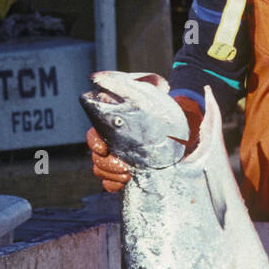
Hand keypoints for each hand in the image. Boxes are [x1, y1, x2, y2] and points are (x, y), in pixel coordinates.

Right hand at [87, 95, 202, 193]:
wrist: (175, 130)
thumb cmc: (162, 109)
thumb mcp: (158, 93)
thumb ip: (152, 84)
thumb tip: (157, 83)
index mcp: (112, 125)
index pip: (93, 136)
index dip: (95, 143)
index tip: (104, 149)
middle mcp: (111, 142)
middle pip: (95, 156)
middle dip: (106, 164)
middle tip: (124, 166)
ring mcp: (117, 157)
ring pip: (100, 170)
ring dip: (110, 175)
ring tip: (128, 175)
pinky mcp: (124, 172)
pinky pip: (109, 183)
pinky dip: (112, 185)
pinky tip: (123, 184)